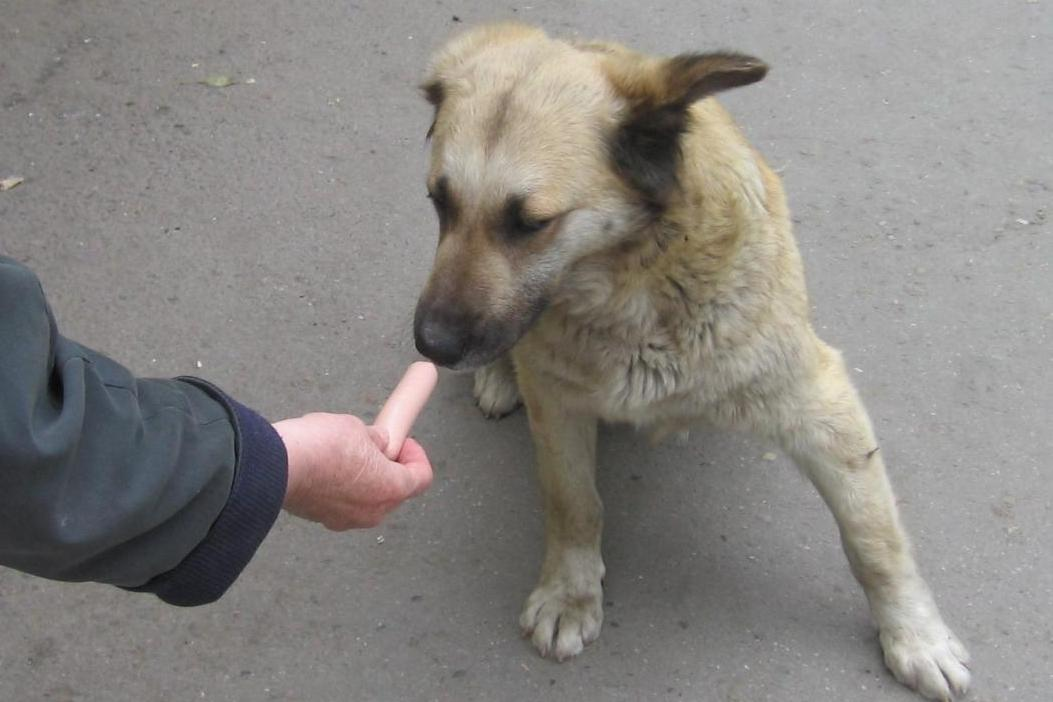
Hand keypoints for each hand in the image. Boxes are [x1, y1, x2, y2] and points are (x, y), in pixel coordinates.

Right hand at [272, 413, 432, 529]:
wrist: (277, 465)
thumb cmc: (322, 447)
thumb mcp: (357, 429)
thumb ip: (375, 439)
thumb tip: (378, 442)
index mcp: (390, 489)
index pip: (421, 478)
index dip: (416, 456)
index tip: (404, 442)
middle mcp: (372, 512)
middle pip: (394, 491)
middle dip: (389, 467)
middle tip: (377, 445)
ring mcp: (346, 519)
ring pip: (366, 499)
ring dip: (364, 478)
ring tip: (348, 453)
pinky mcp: (321, 518)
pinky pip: (341, 503)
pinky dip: (341, 487)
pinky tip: (326, 465)